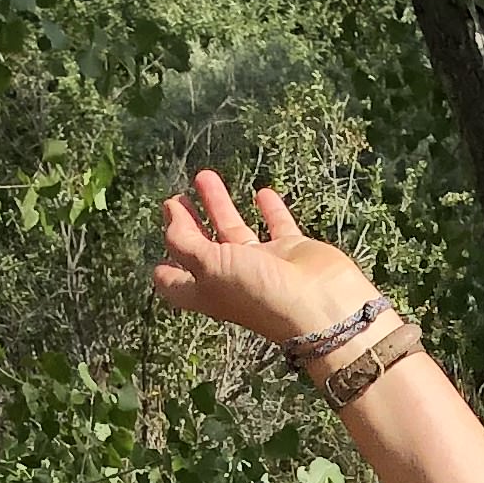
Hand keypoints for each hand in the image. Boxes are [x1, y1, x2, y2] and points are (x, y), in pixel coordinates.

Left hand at [151, 171, 379, 355]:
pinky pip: (277, 225)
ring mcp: (263, 264)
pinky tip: (262, 192)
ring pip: (234, 229)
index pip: (177, 279)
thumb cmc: (262, 294)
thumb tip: (170, 220)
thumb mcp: (211, 267)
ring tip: (205, 176)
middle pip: (202, 247)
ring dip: (219, 204)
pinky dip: (269, 209)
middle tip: (177, 197)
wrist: (322, 306)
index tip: (161, 233)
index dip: (164, 261)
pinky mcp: (291, 251)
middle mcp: (233, 279)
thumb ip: (185, 242)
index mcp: (209, 290)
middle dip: (187, 223)